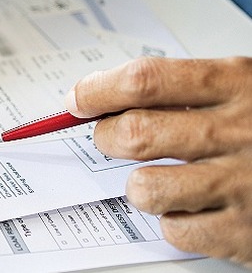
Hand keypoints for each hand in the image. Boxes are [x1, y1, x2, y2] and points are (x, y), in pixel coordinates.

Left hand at [65, 57, 251, 267]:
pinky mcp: (247, 232)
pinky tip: (194, 207)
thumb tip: (102, 98)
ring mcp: (245, 185)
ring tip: (160, 178)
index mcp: (237, 84)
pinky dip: (173, 221)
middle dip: (105, 138)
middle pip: (135, 133)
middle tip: (109, 138)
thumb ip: (186, 89)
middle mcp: (240, 132)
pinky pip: (175, 230)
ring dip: (139, 184)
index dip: (98, 90)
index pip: (145, 80)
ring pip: (145, 187)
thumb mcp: (247, 87)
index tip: (77, 100)